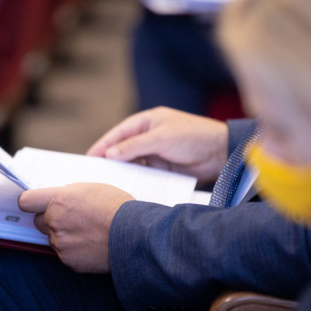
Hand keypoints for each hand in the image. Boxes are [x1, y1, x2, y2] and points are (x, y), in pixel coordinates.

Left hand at [18, 183, 133, 273]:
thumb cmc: (118, 209)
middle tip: (72, 219)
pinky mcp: (68, 260)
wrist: (134, 235)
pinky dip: (74, 251)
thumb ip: (68, 196)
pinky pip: (64, 254)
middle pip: (39, 221)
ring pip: (53, 238)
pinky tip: (91, 245)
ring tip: (88, 233)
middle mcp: (55, 221)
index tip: (32, 205)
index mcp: (59, 200)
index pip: (26, 201)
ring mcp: (60, 243)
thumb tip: (57, 200)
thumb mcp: (91, 189)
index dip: (30, 203)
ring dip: (64, 236)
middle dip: (51, 220)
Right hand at [86, 106, 228, 183]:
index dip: (103, 144)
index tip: (89, 156)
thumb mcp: (161, 138)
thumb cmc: (193, 136)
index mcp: (147, 122)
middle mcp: (149, 137)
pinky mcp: (163, 169)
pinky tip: (125, 188)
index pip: (119, 133)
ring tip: (105, 184)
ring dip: (121, 172)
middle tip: (92, 173)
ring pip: (132, 164)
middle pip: (123, 149)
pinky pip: (144, 174)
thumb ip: (134, 146)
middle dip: (109, 160)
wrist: (221, 154)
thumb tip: (109, 154)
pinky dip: (135, 180)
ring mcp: (155, 153)